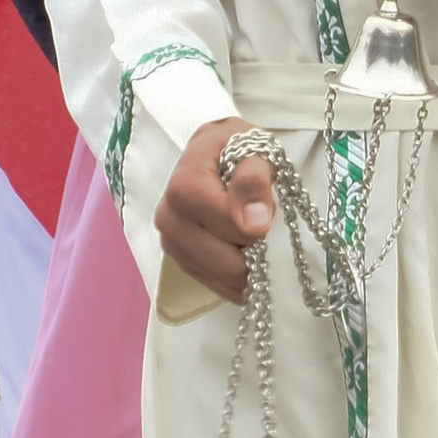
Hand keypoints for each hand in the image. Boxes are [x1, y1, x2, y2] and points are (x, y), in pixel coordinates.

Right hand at [157, 114, 280, 306]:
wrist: (212, 159)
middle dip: (255, 247)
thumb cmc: (234, 150)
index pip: (226, 223)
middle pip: (228, 264)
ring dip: (248, 262)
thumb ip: (254, 178)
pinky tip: (240, 248)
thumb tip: (256, 220)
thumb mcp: (250, 148)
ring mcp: (172, 245)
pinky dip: (239, 276)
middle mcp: (169, 219)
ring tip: (246, 230)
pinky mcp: (181, 264)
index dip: (255, 224)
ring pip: (227, 281)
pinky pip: (222, 288)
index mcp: (184, 185)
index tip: (267, 211)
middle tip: (257, 220)